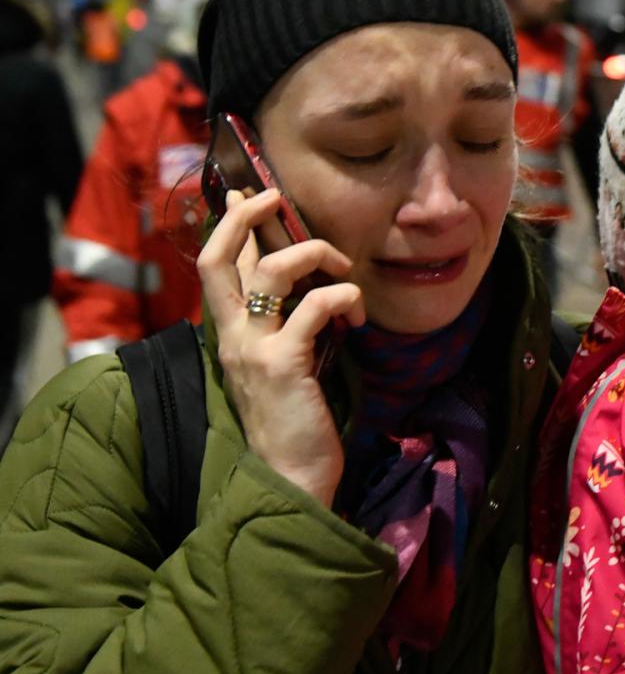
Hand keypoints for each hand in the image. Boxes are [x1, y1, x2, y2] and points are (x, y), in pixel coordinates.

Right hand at [197, 189, 365, 506]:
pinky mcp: (283, 363)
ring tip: (342, 267)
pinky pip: (314, 306)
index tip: (243, 194)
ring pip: (272, 271)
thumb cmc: (295, 425)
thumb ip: (285, 330)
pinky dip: (344, 298)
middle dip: (246, 217)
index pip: (217, 268)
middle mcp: (232, 337)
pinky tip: (359, 318)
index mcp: (230, 336)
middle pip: (220, 258)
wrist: (291, 479)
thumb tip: (308, 294)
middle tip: (273, 195)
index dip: (228, 226)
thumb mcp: (283, 368)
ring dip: (314, 254)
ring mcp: (253, 349)